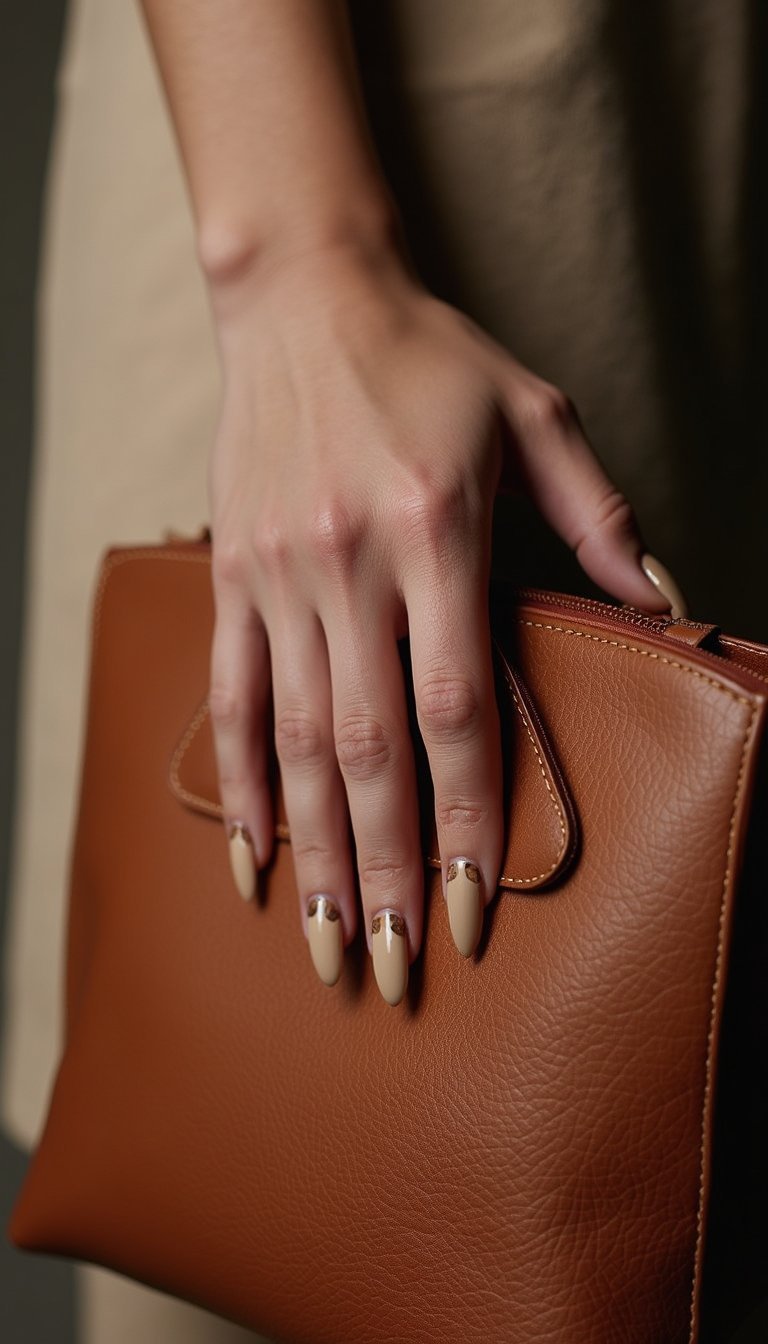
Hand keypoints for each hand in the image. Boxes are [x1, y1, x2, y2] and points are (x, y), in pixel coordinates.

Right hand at [207, 241, 678, 1003]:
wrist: (303, 298)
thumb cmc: (430, 357)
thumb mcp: (535, 414)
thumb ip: (599, 514)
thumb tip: (666, 603)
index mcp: (435, 532)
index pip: (455, 709)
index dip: (470, 817)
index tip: (481, 907)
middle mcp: (348, 565)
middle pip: (369, 751)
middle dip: (391, 871)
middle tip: (403, 971)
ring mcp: (279, 575)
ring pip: (295, 742)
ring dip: (317, 855)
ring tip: (332, 945)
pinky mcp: (233, 576)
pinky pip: (232, 697)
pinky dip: (242, 784)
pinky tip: (257, 859)